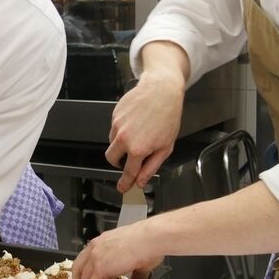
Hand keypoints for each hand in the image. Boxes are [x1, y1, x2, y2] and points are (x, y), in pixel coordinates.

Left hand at [72, 222, 162, 278]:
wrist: (151, 239)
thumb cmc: (148, 243)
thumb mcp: (137, 259)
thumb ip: (134, 274)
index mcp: (101, 242)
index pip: (85, 258)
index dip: (85, 272)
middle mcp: (95, 247)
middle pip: (78, 268)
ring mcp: (95, 257)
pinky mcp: (99, 268)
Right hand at [106, 70, 184, 192]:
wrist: (161, 90)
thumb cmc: (168, 116)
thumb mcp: (165, 147)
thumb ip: (151, 167)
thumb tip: (140, 181)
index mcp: (138, 149)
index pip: (128, 172)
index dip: (125, 183)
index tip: (122, 188)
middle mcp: (123, 138)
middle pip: (111, 159)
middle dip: (117, 163)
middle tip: (128, 161)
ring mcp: (117, 126)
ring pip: (112, 142)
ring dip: (121, 144)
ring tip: (139, 134)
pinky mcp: (114, 115)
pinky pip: (114, 128)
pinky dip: (122, 130)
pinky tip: (136, 123)